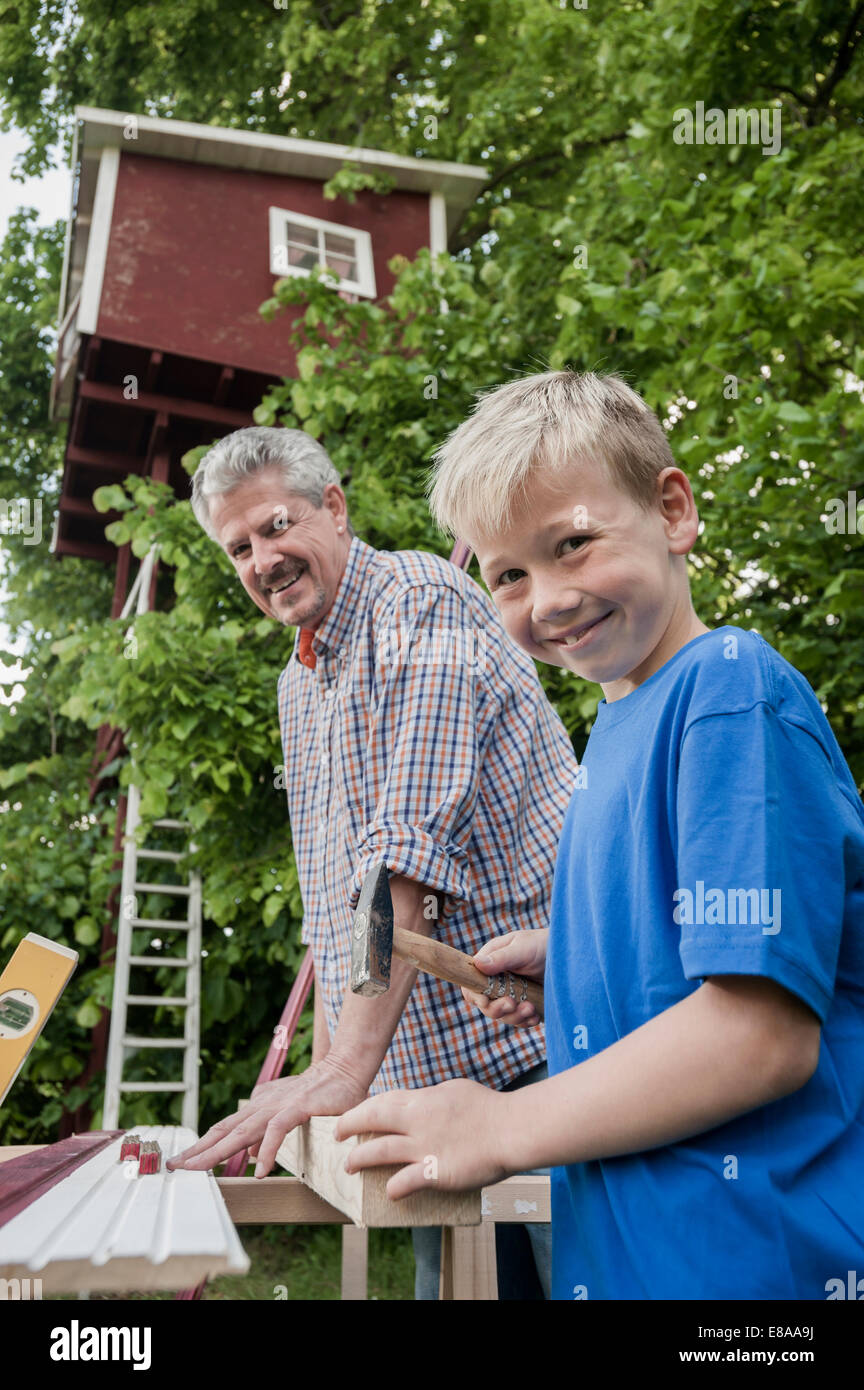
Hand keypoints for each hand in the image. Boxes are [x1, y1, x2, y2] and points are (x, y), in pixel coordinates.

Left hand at [165, 1057, 367, 1177]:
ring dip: (218, 1152)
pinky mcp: (298, 1106)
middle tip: (175, 1166)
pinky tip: (262, 1171)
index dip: (201, 1146)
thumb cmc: (318, 1095)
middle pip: (224, 1131)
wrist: (344, 1069)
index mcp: (258, 1107)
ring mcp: (278, 1105)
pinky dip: (268, 1150)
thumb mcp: (286, 1114)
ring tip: (199, 1170)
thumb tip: (250, 1154)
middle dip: (198, 1151)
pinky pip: (278, 1130)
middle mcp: (262, 1105)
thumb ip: (266, 1131)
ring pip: (242, 1131)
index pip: (223, 1129)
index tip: (182, 1162)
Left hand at [334, 1078, 510, 1199]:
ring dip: (360, 1159)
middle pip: (372, 1119)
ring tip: (349, 1166)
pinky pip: (406, 1181)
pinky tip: (390, 1192)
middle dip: (349, 1126)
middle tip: (337, 1135)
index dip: (362, 1108)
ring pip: (379, 1151)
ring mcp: (424, 1146)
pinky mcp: (436, 1172)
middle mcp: (418, 1120)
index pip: (383, 1100)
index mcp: (423, 1099)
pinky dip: (394, 1188)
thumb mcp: (455, 1090)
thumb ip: (432, 1098)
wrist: (512, 1129)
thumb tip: (420, 1101)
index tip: (351, 1116)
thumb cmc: (488, 1108)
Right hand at [461, 928, 546, 1026]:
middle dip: (497, 1008)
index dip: (475, 995)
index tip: (486, 999)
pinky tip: (535, 1016)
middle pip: (485, 1004)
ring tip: (530, 1008)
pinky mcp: (525, 1004)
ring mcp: (512, 994)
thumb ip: (502, 957)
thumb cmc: (544, 944)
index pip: (471, 984)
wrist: (571, 956)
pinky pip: (519, 1020)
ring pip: (502, 1015)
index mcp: (491, 962)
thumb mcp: (523, 948)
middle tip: (513, 1003)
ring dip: (514, 1016)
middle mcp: (498, 980)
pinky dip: (526, 1021)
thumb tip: (478, 964)